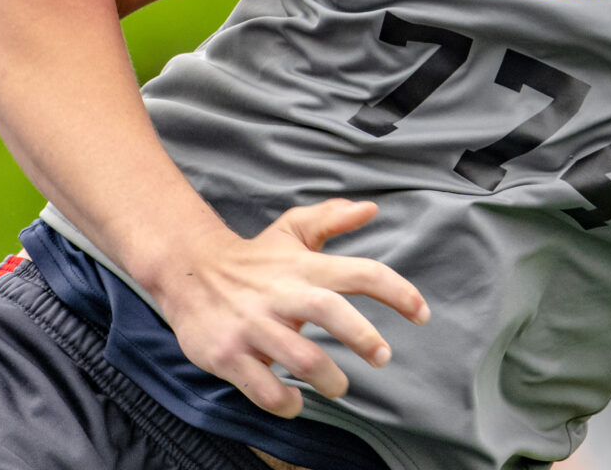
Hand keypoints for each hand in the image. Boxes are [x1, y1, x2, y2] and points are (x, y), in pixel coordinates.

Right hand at [155, 199, 428, 417]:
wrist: (187, 271)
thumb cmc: (253, 258)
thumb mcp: (290, 231)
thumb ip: (331, 219)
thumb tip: (371, 209)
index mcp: (304, 266)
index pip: (361, 273)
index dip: (398, 292)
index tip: (423, 314)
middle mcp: (281, 293)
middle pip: (331, 312)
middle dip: (363, 338)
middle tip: (381, 356)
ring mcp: (253, 326)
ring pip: (300, 357)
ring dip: (328, 378)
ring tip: (337, 386)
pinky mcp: (228, 354)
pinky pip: (263, 388)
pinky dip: (285, 402)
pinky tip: (294, 402)